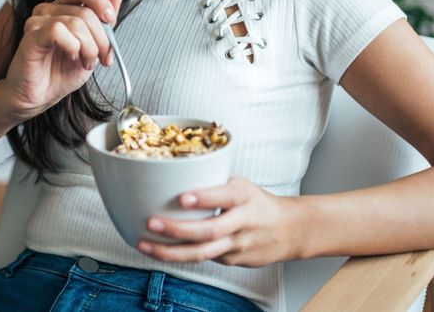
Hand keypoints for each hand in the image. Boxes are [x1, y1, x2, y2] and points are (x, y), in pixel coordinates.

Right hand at [0, 0, 123, 120]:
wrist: (38, 97)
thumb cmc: (59, 73)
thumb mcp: (92, 47)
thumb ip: (103, 23)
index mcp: (63, 8)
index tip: (111, 19)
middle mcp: (49, 10)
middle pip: (87, 11)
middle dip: (102, 39)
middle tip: (102, 57)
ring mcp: (38, 21)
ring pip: (77, 23)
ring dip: (90, 48)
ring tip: (85, 62)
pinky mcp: (31, 36)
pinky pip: (59, 30)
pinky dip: (73, 46)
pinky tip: (71, 57)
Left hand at [136, 176, 305, 267]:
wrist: (289, 230)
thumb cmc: (256, 202)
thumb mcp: (240, 184)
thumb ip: (211, 181)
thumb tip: (172, 172)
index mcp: (244, 196)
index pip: (225, 196)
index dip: (204, 198)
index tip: (182, 198)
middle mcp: (242, 222)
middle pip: (210, 230)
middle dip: (177, 229)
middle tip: (151, 223)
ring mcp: (237, 245)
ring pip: (202, 253)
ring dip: (170, 252)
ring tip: (144, 244)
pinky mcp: (232, 261)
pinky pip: (202, 259)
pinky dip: (178, 255)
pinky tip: (159, 250)